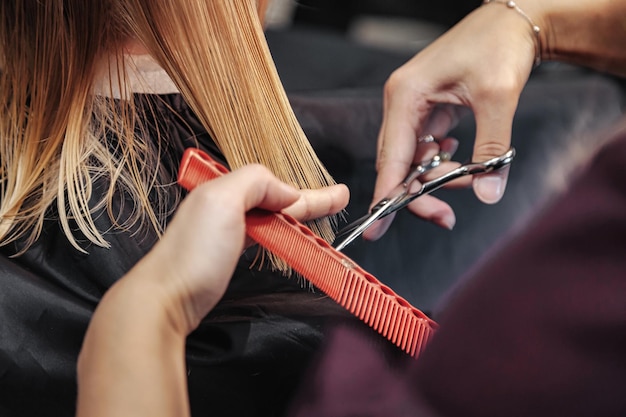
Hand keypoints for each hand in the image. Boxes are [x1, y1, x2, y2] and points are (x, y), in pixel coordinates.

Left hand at [127, 164, 348, 333]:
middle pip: (276, 200)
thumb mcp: (222, 200)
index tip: (336, 195)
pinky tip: (287, 232)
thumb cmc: (191, 254)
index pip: (274, 184)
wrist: (164, 299)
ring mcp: (224, 231)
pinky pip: (261, 235)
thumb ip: (255, 182)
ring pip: (270, 217)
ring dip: (297, 216)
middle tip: (338, 200)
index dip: (307, 191)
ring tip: (320, 214)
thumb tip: (285, 191)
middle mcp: (224, 206)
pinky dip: (280, 232)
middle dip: (308, 200)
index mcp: (223, 188)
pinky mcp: (226, 255)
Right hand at [365, 3, 539, 239]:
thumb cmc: (498, 46)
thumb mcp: (498, 98)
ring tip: (470, 177)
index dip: (384, 197)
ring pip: (413, 160)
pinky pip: (426, 149)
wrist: (511, 21)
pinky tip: (460, 158)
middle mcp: (402, 103)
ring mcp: (413, 108)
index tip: (376, 229)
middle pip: (398, 164)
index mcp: (406, 96)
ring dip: (437, 178)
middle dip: (420, 193)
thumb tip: (488, 193)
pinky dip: (442, 163)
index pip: (390, 158)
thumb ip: (491, 150)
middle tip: (446, 217)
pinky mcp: (427, 111)